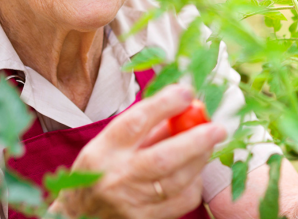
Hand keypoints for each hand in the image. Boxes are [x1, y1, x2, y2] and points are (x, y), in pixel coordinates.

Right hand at [50, 84, 226, 218]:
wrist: (80, 216)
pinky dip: (194, 182)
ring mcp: (133, 203)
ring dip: (200, 159)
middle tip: (217, 127)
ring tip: (209, 142)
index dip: (164, 104)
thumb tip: (179, 108)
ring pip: (178, 181)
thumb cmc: (97, 170)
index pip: (137, 122)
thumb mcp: (108, 143)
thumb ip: (143, 128)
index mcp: (105, 149)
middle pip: (164, 157)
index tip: (187, 92)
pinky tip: (194, 170)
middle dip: (196, 139)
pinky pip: (181, 201)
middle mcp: (118, 176)